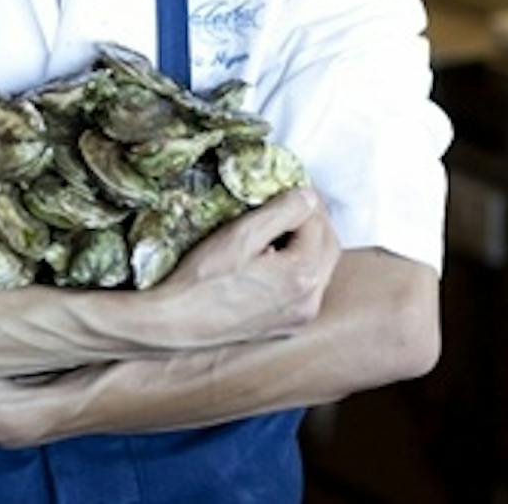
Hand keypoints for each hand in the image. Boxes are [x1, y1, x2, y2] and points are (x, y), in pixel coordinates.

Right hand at [151, 187, 339, 347]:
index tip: (290, 181)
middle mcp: (310, 301)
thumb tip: (309, 196)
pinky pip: (307, 287)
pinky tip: (277, 254)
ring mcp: (300, 317)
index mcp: (302, 276)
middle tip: (292, 196)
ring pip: (321, 268)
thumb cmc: (204, 278)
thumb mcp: (241, 235)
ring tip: (284, 221)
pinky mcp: (286, 326)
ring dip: (310, 241)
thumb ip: (282, 212)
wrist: (178, 322)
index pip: (317, 225)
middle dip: (315, 218)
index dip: (306, 198)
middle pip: (329, 247)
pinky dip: (301, 264)